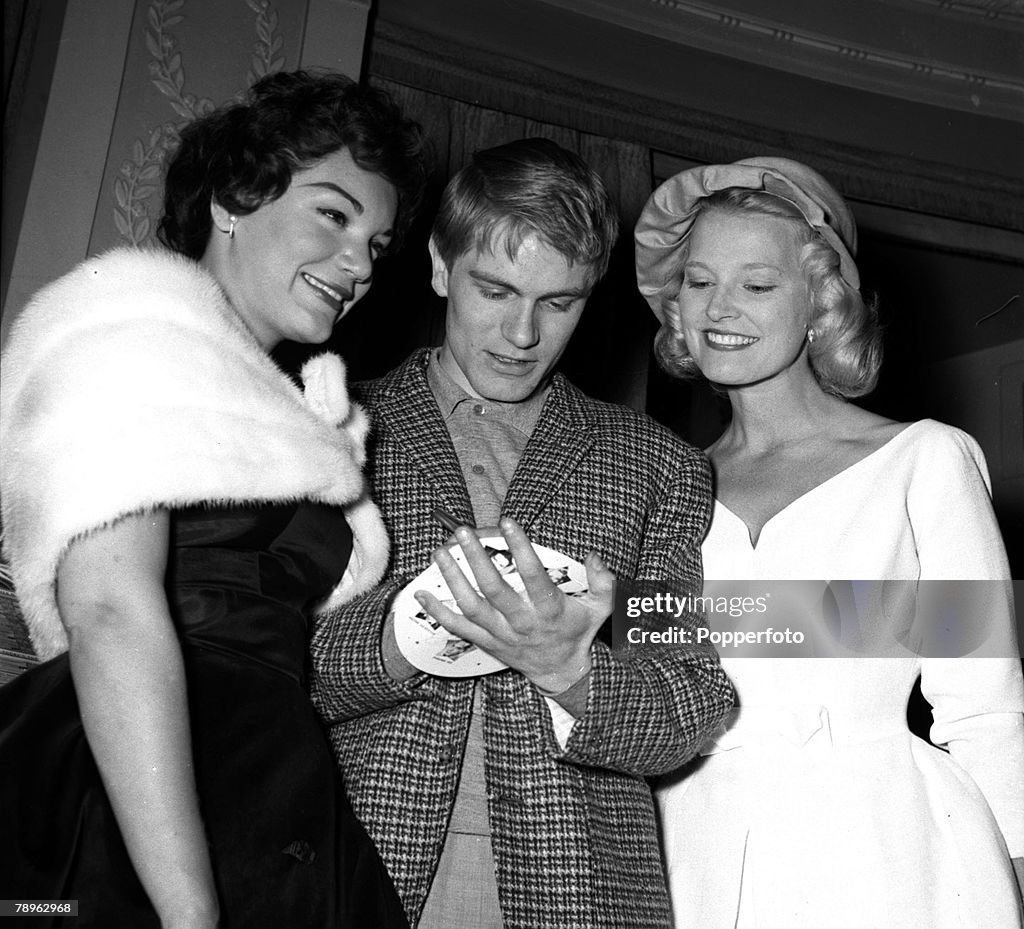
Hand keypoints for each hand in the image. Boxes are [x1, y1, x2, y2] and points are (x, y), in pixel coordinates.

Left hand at [413, 517, 614, 691]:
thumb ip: (603, 582)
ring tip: (440, 552)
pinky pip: (457, 627)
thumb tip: (593, 554)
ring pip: (471, 607)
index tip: (508, 522)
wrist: (560, 672)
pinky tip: (421, 592)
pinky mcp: (486, 642)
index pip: (534, 576)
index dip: (521, 549)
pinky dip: (437, 611)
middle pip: (495, 590)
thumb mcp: (600, 608)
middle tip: (464, 532)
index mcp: (550, 611)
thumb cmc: (578, 632)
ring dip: (452, 579)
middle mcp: (522, 623)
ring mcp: (500, 634)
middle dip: (477, 559)